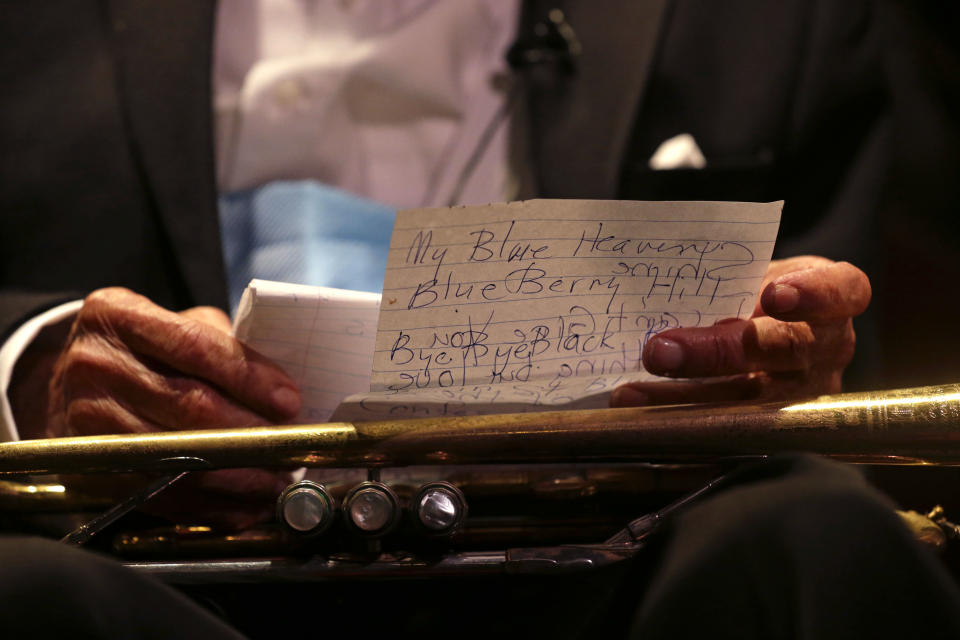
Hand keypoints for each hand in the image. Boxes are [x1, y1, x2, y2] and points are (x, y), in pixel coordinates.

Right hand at [14, 287, 301, 527]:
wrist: (66, 380)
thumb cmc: (142, 349)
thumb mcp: (173, 322)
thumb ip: (222, 343)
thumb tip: (279, 390)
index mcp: (118, 316)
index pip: (195, 348)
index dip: (249, 379)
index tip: (290, 401)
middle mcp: (94, 366)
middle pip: (189, 407)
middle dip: (251, 432)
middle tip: (291, 445)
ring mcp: (86, 421)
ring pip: (177, 456)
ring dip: (239, 475)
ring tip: (277, 478)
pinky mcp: (89, 467)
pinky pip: (160, 494)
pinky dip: (210, 505)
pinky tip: (245, 503)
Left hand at [611, 257, 870, 406]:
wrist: (767, 329)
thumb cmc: (757, 293)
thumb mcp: (753, 273)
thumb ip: (725, 278)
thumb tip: (657, 284)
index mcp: (832, 300)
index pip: (843, 292)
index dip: (814, 294)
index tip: (774, 293)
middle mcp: (825, 349)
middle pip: (784, 350)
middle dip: (720, 351)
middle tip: (662, 350)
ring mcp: (803, 394)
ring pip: (750, 399)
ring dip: (686, 395)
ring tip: (634, 391)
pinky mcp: (775, 427)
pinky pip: (724, 430)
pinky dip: (676, 420)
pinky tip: (638, 408)